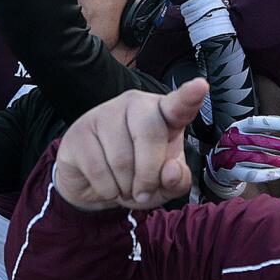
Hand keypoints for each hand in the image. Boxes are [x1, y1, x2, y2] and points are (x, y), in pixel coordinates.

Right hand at [55, 79, 208, 210]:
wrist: (94, 185)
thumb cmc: (136, 177)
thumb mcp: (164, 184)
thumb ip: (178, 180)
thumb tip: (170, 172)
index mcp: (163, 114)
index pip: (178, 105)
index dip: (188, 97)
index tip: (200, 87)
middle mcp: (134, 106)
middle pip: (149, 134)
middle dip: (149, 174)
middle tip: (143, 192)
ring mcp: (104, 114)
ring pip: (121, 158)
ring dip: (126, 187)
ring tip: (123, 186)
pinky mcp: (80, 132)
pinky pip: (98, 169)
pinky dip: (107, 189)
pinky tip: (106, 185)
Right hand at [207, 116, 279, 189]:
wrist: (218, 167)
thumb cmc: (238, 148)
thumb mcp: (245, 135)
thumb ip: (261, 130)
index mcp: (236, 128)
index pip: (252, 123)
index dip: (268, 123)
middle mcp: (232, 141)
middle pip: (257, 141)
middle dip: (278, 144)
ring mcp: (231, 157)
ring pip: (256, 158)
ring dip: (274, 160)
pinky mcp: (232, 172)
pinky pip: (251, 174)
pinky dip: (266, 174)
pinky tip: (279, 173)